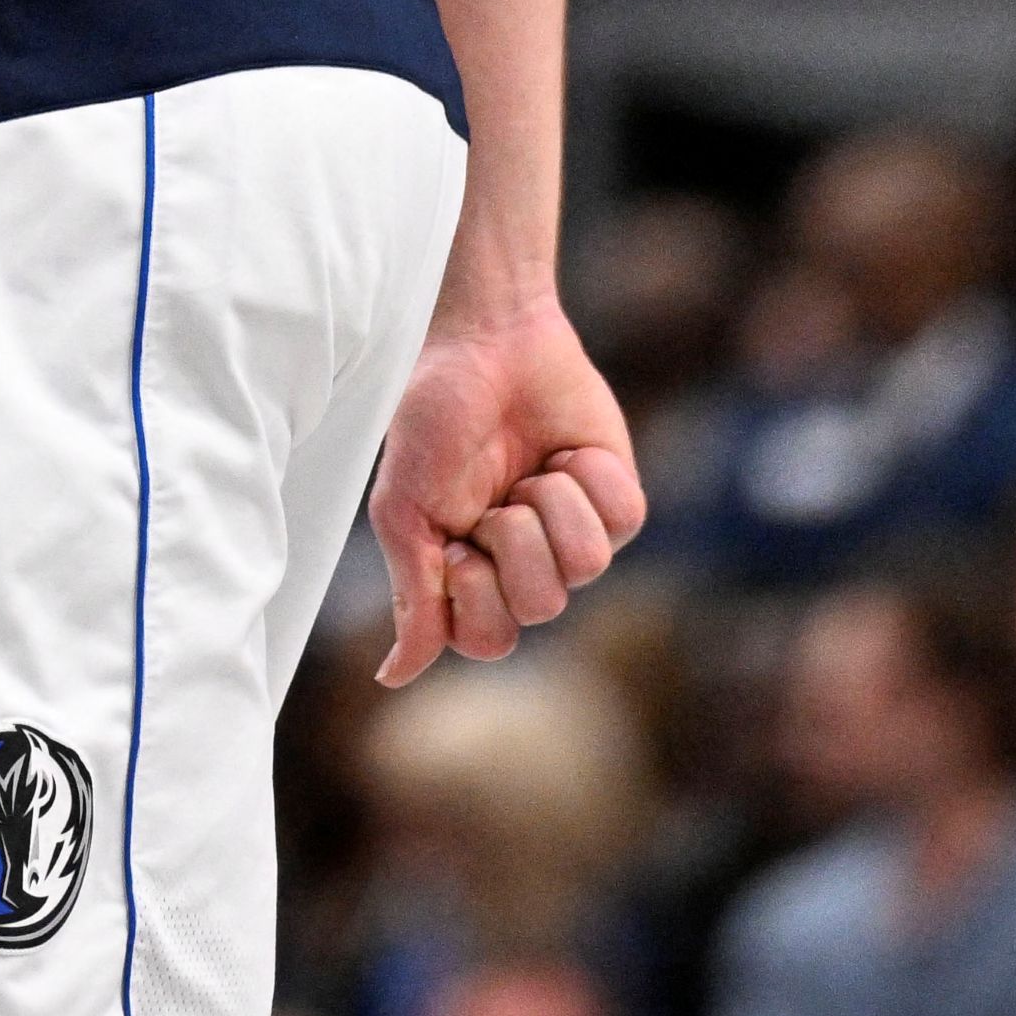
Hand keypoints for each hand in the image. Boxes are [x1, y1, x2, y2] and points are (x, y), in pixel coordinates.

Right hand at [370, 288, 642, 681]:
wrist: (484, 338)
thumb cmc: (431, 417)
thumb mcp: (403, 510)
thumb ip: (411, 595)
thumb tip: (393, 676)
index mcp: (466, 575)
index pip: (487, 640)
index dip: (474, 593)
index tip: (456, 541)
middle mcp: (523, 566)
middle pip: (540, 606)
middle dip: (513, 540)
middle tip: (494, 496)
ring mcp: (573, 537)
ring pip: (585, 567)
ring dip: (549, 503)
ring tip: (529, 467)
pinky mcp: (617, 501)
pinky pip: (621, 521)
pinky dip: (588, 476)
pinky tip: (566, 451)